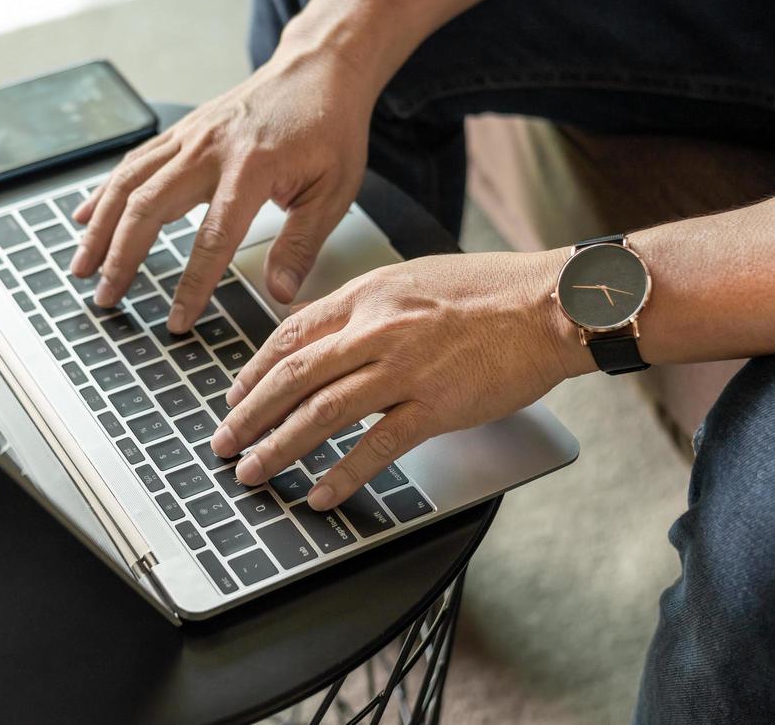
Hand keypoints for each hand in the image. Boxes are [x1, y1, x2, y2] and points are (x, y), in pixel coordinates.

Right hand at [70, 47, 374, 332]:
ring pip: (130, 182)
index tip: (176, 320)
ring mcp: (191, 135)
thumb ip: (303, 243)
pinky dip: (104, 191)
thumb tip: (280, 292)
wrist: (318, 68)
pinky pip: (134, 162)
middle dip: (122, 257)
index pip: (214, 237)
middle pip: (150, 206)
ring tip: (82, 267)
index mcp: (253, 167)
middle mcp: (211, 148)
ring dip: (100, 227)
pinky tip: (84, 217)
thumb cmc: (329, 127)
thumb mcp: (333, 190)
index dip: (192, 283)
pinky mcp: (182, 129)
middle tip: (105, 297)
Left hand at [209, 250, 588, 510]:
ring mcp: (404, 369)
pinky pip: (376, 446)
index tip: (235, 395)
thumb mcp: (416, 277)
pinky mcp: (435, 406)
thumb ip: (371, 305)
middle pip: (293, 375)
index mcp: (369, 294)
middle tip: (223, 443)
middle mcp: (377, 329)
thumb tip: (331, 330)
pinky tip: (321, 495)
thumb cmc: (494, 290)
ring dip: (279, 447)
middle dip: (249, 414)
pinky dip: (343, 475)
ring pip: (321, 412)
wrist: (551, 304)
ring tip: (252, 472)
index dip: (254, 369)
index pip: (291, 333)